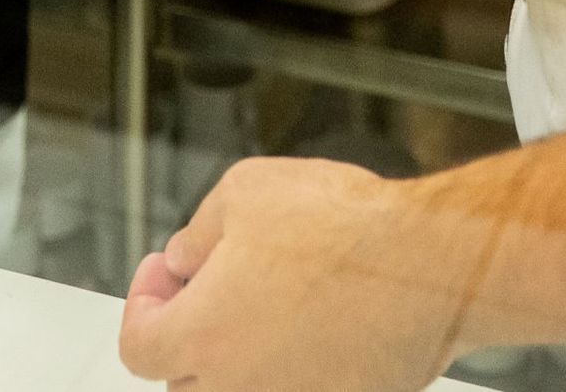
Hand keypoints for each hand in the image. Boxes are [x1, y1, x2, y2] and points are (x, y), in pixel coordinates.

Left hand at [119, 160, 468, 391]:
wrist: (428, 265)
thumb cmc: (343, 228)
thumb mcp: (244, 193)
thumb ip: (198, 232)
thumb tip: (185, 257)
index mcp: (200, 338)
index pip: (137, 347)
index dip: (145, 301)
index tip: (166, 273)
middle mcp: (238, 388)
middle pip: (184, 380)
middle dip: (188, 331)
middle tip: (211, 286)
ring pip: (240, 389)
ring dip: (239, 354)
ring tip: (267, 302)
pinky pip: (297, 387)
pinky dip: (294, 364)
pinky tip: (315, 318)